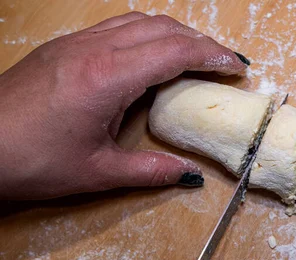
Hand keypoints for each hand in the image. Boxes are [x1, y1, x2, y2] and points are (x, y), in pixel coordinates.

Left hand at [0, 12, 248, 199]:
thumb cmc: (30, 160)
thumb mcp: (98, 172)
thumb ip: (149, 170)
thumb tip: (188, 175)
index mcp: (106, 78)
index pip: (173, 51)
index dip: (211, 56)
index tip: (236, 67)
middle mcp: (92, 49)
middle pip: (161, 27)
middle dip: (200, 41)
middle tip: (225, 63)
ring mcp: (75, 43)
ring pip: (138, 20)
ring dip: (173, 33)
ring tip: (195, 56)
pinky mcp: (63, 47)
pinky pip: (115, 27)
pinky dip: (146, 34)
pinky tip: (151, 56)